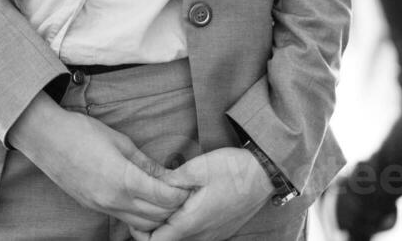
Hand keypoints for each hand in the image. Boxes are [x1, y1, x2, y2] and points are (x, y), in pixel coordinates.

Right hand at [8, 96, 188, 232]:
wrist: (45, 137)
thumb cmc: (81, 131)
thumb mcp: (119, 141)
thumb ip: (144, 163)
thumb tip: (167, 175)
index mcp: (123, 179)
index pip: (165, 197)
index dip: (181, 193)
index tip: (190, 184)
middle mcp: (114, 200)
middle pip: (157, 217)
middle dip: (174, 207)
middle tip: (184, 193)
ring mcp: (102, 206)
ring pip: (141, 224)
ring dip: (158, 215)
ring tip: (166, 199)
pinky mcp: (94, 207)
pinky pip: (124, 220)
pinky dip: (140, 216)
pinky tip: (144, 202)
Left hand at [130, 148, 269, 240]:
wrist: (265, 174)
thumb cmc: (232, 170)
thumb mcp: (197, 168)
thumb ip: (170, 180)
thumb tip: (151, 185)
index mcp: (191, 223)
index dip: (141, 233)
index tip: (136, 216)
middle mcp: (202, 235)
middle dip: (153, 228)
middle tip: (146, 206)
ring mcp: (213, 235)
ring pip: (182, 239)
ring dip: (169, 226)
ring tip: (163, 205)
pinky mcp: (221, 230)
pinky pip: (196, 235)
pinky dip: (184, 225)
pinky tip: (183, 206)